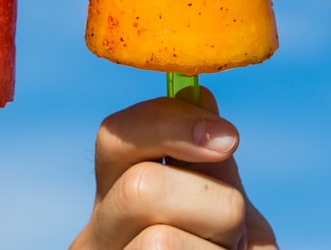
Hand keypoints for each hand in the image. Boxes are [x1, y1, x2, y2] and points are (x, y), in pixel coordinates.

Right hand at [70, 89, 276, 249]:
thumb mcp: (222, 213)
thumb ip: (208, 165)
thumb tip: (198, 95)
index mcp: (116, 198)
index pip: (115, 137)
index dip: (169, 123)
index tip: (229, 137)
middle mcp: (97, 237)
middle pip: (140, 189)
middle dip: (214, 204)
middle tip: (233, 234)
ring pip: (161, 242)